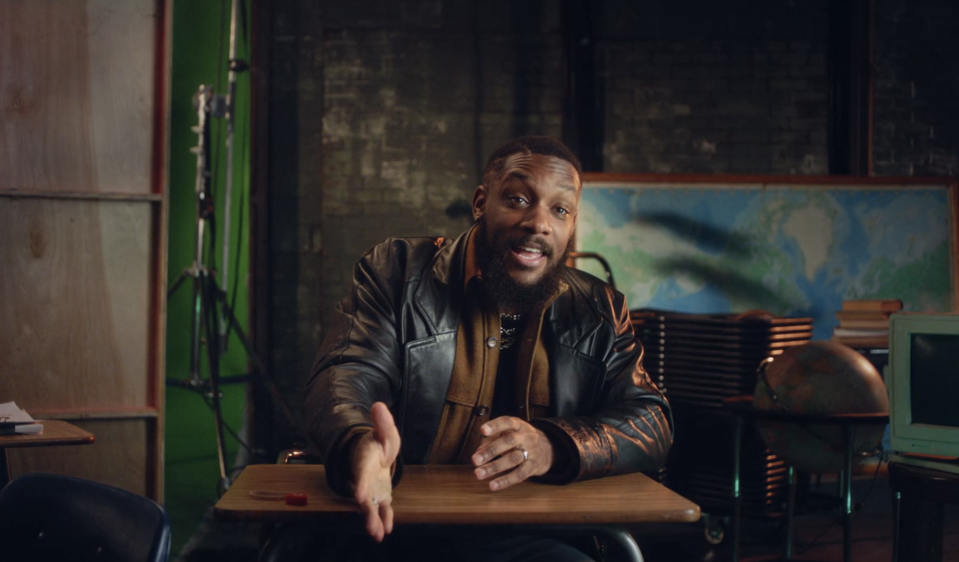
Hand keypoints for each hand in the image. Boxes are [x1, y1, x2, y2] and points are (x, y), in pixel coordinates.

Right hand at [350, 402, 400, 541]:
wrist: (374, 454)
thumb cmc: (378, 442)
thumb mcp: (384, 431)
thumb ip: (383, 422)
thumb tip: (379, 405)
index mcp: (365, 460)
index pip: (361, 473)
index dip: (360, 484)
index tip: (359, 496)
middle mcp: (366, 478)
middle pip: (365, 496)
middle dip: (366, 510)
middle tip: (369, 522)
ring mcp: (372, 488)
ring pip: (371, 507)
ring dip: (373, 520)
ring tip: (377, 535)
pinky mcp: (380, 495)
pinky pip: (381, 509)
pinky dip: (384, 519)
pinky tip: (386, 531)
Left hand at [470, 416, 553, 490]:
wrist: (548, 448)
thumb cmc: (520, 439)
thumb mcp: (508, 433)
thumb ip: (491, 440)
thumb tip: (478, 453)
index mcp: (518, 425)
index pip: (507, 422)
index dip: (495, 426)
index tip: (482, 430)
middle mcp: (526, 436)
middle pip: (509, 441)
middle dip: (491, 451)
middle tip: (475, 460)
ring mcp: (532, 451)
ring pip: (513, 459)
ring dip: (494, 467)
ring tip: (479, 474)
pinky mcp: (533, 466)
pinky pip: (520, 474)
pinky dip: (505, 481)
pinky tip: (493, 485)